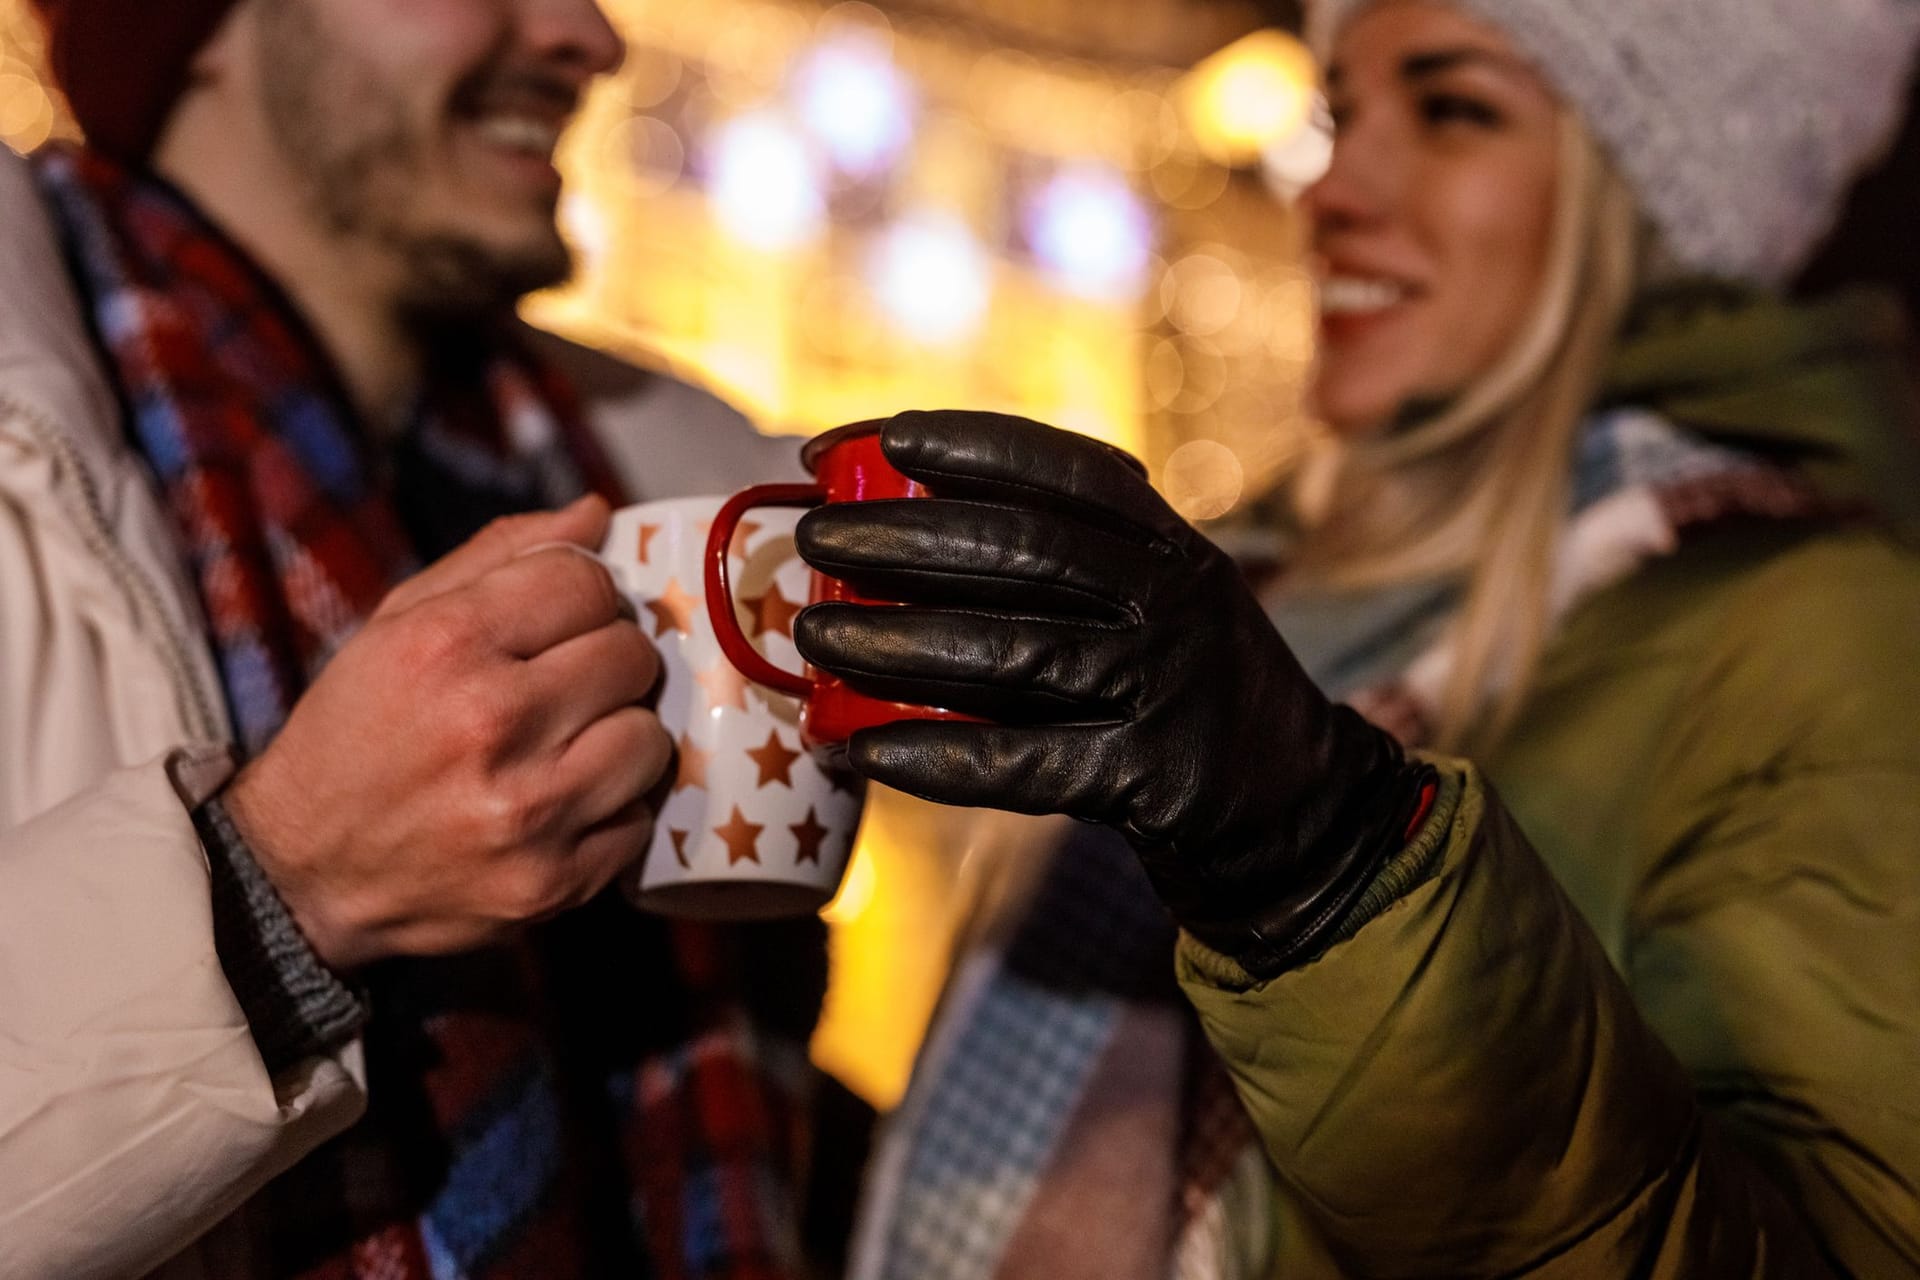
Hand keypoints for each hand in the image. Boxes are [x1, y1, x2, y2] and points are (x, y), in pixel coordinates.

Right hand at [225, 495, 671, 970]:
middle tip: (566, 685)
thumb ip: (501, 558)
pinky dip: (611, 811)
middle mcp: (492, 722)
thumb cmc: (358, 733)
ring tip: (568, 745)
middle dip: (607, 662)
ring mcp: (529, 809)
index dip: (585, 596)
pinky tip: (560, 804)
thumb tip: (597, 514)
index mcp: (448, 644)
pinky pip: (639, 820)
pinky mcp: (554, 881)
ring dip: (620, 737)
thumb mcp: (399, 624)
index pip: (588, 583)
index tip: (563, 622)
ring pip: (649, 739)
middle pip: (632, 655)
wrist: (305, 873)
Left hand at [792, 412, 1431, 971]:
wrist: (1300, 817)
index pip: (1072, 470)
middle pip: (1027, 551)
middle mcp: (1178, 601)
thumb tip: (904, 538)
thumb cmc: (1187, 700)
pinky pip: (1025, 765)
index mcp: (1174, 547)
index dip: (974, 446)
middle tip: (817, 538)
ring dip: (899, 641)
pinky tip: (863, 748)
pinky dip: (938, 758)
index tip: (882, 438)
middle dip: (906, 537)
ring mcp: (1169, 689)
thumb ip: (1070, 574)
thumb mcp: (1158, 609)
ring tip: (812, 633)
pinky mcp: (1154, 778)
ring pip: (1014, 653)